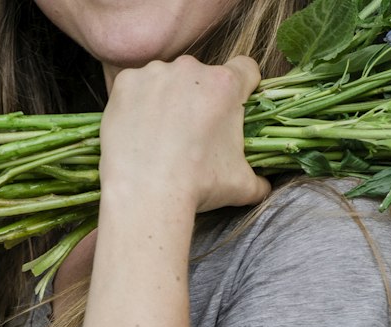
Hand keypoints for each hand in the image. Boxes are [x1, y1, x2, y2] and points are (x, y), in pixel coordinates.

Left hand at [99, 54, 271, 214]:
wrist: (147, 192)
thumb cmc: (199, 186)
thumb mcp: (242, 186)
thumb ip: (259, 180)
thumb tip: (265, 185)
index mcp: (225, 86)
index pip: (246, 69)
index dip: (246, 86)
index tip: (239, 104)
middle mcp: (191, 69)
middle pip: (204, 77)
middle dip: (203, 99)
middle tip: (196, 135)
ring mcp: (155, 72)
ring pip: (169, 81)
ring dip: (171, 100)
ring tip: (164, 136)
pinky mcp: (126, 82)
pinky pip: (139, 88)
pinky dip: (141, 105)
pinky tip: (142, 132)